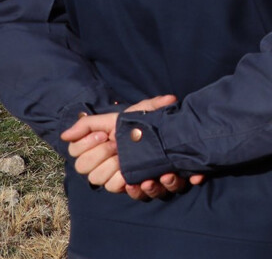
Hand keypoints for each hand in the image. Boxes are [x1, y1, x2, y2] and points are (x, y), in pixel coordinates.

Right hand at [61, 95, 204, 198]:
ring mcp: (119, 177)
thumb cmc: (140, 123)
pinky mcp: (139, 186)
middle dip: (100, 155)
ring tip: (129, 160)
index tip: (104, 134)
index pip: (76, 153)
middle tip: (116, 144)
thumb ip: (92, 123)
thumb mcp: (120, 116)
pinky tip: (146, 179)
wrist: (168, 130)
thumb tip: (65, 135)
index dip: (86, 144)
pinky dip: (139, 188)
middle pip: (87, 170)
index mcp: (96, 149)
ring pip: (105, 183)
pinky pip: (132, 194)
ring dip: (116, 171)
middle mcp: (104, 166)